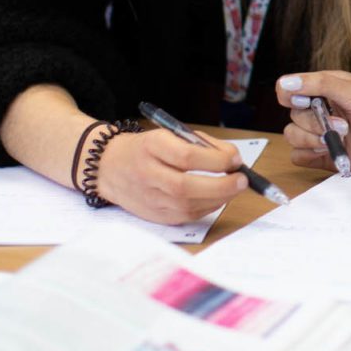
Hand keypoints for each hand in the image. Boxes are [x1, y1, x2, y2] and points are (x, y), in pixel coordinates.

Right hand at [94, 127, 247, 224]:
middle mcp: (147, 174)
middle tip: (242, 181)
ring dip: (218, 198)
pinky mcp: (154, 215)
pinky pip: (186, 216)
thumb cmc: (147, 149)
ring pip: (187, 205)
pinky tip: (217, 198)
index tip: (235, 159)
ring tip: (233, 188)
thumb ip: (201, 144)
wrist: (109, 167)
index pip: (186, 156)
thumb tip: (233, 159)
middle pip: (186, 186)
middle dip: (221, 185)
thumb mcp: (169, 135)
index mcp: (151, 147)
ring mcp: (148, 198)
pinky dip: (207, 208)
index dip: (216, 160)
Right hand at [276, 71, 350, 174]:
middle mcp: (323, 110)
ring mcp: (324, 134)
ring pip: (292, 137)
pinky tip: (333, 154)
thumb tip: (285, 82)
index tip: (307, 102)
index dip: (291, 96)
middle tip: (344, 126)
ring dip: (312, 140)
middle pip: (292, 116)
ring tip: (341, 140)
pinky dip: (310, 156)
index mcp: (327, 88)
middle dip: (314, 123)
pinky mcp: (327, 156)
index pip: (289, 89)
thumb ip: (320, 85)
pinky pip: (299, 157)